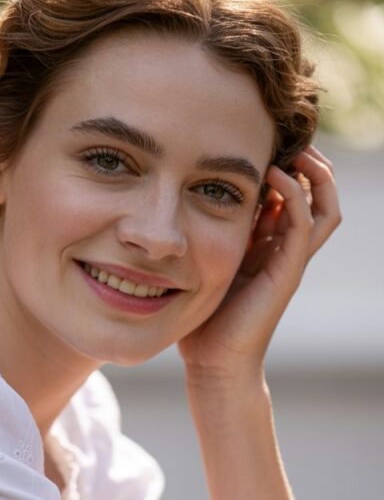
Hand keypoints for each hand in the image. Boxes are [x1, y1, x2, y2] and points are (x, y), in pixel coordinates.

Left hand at [178, 145, 340, 387]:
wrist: (213, 364)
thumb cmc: (199, 321)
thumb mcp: (198, 266)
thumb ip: (198, 238)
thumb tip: (173, 207)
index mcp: (267, 245)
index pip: (292, 194)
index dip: (284, 164)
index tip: (260, 139)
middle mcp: (284, 250)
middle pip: (319, 194)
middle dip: (309, 161)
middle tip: (287, 135)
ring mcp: (290, 261)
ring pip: (325, 205)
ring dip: (316, 172)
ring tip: (295, 147)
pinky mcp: (287, 272)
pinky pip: (306, 224)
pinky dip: (297, 195)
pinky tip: (275, 175)